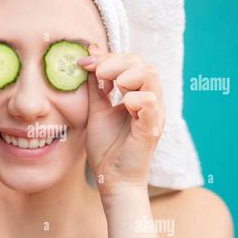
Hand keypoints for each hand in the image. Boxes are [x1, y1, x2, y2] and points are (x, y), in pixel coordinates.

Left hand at [79, 44, 164, 195]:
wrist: (112, 179)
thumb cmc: (107, 148)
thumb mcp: (96, 111)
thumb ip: (95, 87)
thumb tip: (89, 59)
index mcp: (138, 96)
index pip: (131, 63)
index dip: (107, 57)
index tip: (84, 61)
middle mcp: (150, 102)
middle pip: (142, 64)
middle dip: (115, 62)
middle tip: (97, 73)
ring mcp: (153, 114)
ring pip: (150, 75)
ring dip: (125, 75)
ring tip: (110, 87)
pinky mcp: (151, 128)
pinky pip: (149, 102)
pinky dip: (132, 98)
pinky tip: (120, 104)